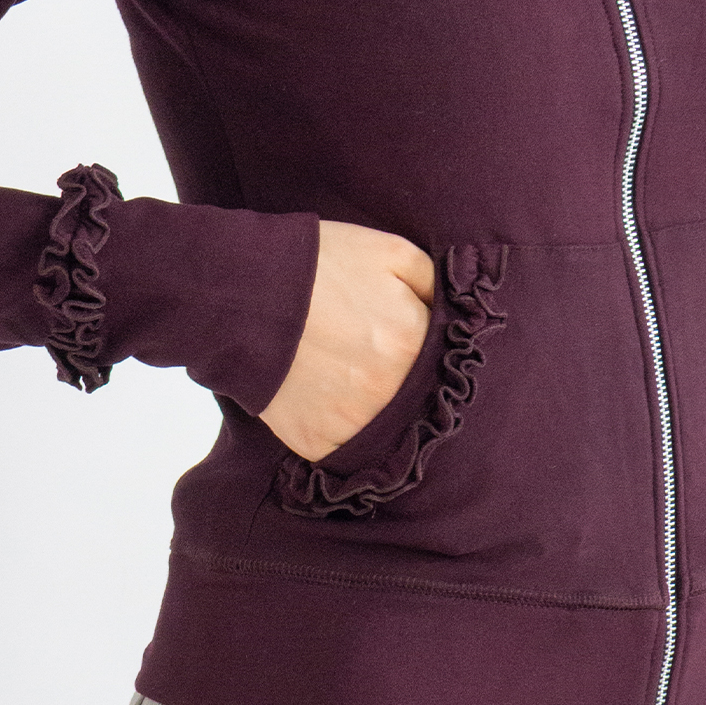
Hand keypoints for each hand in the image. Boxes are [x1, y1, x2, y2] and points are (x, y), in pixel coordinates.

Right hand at [259, 220, 434, 460]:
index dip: (433, 356)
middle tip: (381, 367)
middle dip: (407, 386)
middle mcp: (391, 391)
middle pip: (419, 402)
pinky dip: (342, 434)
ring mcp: (354, 422)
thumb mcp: (392, 252)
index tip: (417, 349)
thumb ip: (436, 285)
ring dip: (378, 415)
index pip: (448, 364)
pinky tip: (327, 404)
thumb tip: (460, 316)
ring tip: (354, 385)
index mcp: (414, 343)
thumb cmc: (321, 265)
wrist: (245, 292)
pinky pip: (346, 452)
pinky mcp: (319, 443)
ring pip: (387, 432)